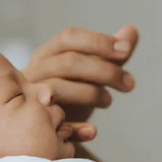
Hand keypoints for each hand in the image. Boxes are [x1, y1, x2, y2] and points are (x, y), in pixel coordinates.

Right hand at [23, 25, 138, 141]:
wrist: (47, 131)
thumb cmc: (68, 95)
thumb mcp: (89, 74)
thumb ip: (109, 55)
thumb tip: (132, 30)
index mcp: (48, 54)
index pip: (69, 38)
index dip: (98, 42)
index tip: (125, 51)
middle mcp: (35, 72)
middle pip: (68, 63)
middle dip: (103, 70)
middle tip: (129, 83)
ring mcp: (30, 97)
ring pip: (57, 89)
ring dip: (88, 93)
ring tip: (109, 101)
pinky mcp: (32, 125)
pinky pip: (52, 124)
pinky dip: (75, 128)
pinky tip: (93, 132)